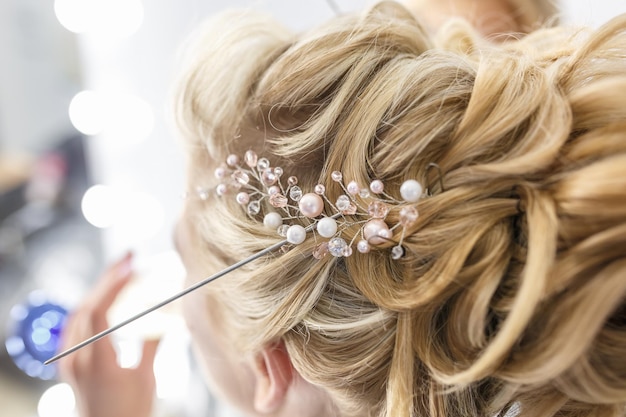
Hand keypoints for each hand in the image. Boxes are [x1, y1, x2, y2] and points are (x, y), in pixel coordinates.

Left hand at [58, 253, 160, 416]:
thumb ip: (152, 346)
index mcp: (96, 361)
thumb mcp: (147, 377)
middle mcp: (76, 358)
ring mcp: (69, 361)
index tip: (131, 266)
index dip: (114, 285)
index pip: (99, 312)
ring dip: (97, 290)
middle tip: (128, 257)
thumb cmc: (131, 413)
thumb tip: (163, 320)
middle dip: (108, 278)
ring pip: (77, 314)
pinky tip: (102, 300)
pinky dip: (89, 307)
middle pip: (86, 307)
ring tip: (120, 273)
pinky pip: (73, 326)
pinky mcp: (68, 364)